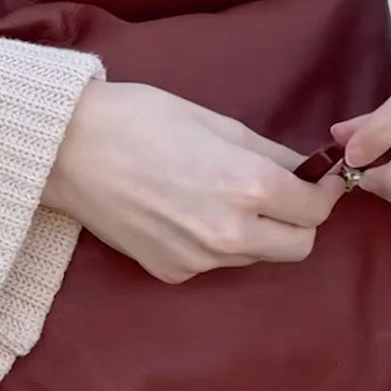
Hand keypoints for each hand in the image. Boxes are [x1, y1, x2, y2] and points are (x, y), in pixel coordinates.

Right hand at [43, 80, 343, 283]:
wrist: (68, 150)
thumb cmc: (139, 119)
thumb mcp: (216, 122)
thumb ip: (268, 154)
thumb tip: (303, 171)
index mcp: (247, 187)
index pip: (316, 209)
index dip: (322, 190)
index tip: (316, 179)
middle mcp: (229, 233)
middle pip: (300, 247)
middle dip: (298, 220)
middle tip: (279, 193)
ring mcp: (198, 260)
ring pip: (257, 256)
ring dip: (257, 232)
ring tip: (221, 197)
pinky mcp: (170, 272)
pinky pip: (214, 263)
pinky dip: (214, 243)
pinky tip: (184, 212)